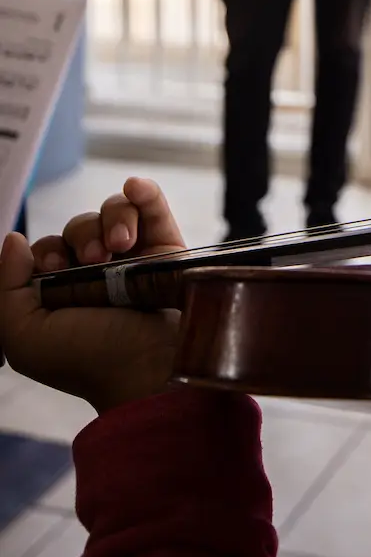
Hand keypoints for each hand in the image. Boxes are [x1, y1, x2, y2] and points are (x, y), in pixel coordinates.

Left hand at [0, 178, 184, 415]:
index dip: (49, 252)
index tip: (57, 269)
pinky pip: (153, 208)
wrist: (146, 368)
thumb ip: (7, 288)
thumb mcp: (23, 336)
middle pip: (81, 226)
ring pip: (115, 212)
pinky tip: (136, 188)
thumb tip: (15, 238)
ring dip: (114, 219)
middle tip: (97, 260)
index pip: (48, 250)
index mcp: (61, 293)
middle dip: (83, 237)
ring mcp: (135, 259)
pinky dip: (145, 192)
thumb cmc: (85, 359)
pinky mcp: (168, 249)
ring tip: (123, 245)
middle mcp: (98, 273)